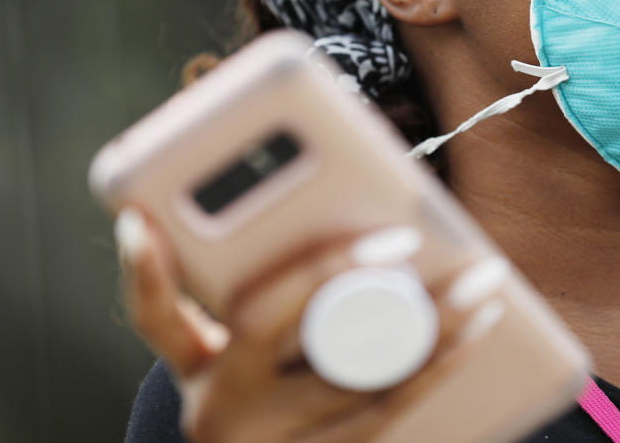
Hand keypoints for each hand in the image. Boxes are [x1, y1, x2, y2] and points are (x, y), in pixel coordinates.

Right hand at [114, 209, 506, 442]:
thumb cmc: (274, 400)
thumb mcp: (245, 355)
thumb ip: (262, 289)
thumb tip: (325, 207)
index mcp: (194, 368)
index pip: (155, 317)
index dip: (146, 271)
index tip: (143, 224)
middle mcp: (221, 409)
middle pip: (264, 330)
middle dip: (331, 273)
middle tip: (399, 238)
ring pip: (348, 378)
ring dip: (426, 326)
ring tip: (476, 280)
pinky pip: (389, 412)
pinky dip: (436, 366)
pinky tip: (474, 330)